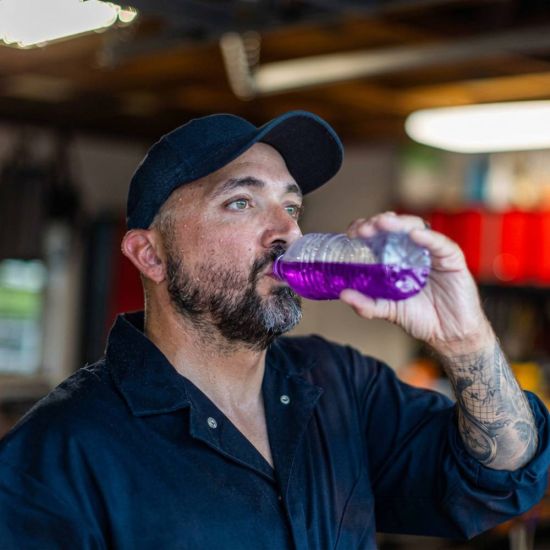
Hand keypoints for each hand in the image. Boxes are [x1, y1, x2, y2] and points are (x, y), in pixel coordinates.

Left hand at [340, 212, 494, 354]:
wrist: (449, 335)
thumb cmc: (421, 318)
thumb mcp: (388, 310)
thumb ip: (366, 303)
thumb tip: (343, 294)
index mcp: (396, 258)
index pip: (378, 235)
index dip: (364, 230)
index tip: (350, 233)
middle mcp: (413, 250)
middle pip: (395, 227)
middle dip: (377, 223)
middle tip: (363, 228)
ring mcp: (432, 252)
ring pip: (415, 228)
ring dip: (398, 224)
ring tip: (383, 223)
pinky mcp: (452, 259)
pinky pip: (440, 244)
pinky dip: (427, 238)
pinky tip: (414, 235)